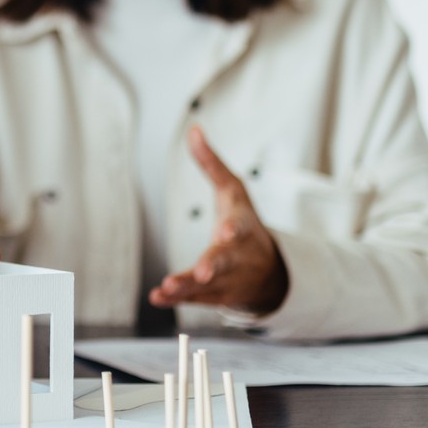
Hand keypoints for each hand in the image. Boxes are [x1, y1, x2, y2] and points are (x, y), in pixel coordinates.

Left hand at [149, 126, 288, 314]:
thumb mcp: (232, 190)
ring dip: (188, 287)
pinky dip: (177, 299)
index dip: (232, 230)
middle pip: (225, 261)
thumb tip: (193, 129)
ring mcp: (226, 278)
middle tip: (203, 272)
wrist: (269, 270)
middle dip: (213, 265)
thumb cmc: (244, 222)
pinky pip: (196, 299)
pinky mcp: (214, 295)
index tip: (225, 233)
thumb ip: (210, 163)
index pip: (239, 227)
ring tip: (167, 288)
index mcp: (242, 226)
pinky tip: (158, 297)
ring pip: (207, 285)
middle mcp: (236, 255)